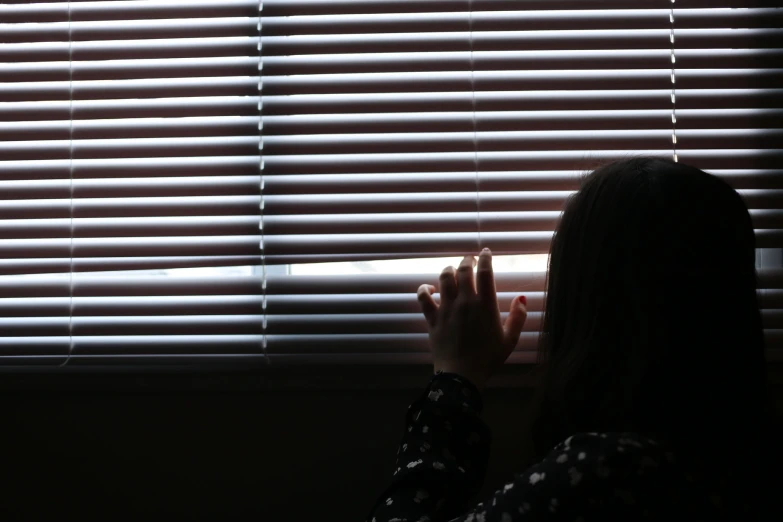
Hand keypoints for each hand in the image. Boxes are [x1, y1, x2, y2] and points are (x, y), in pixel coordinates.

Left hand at [417, 248, 527, 389]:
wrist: (461, 376)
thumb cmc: (488, 358)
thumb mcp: (509, 339)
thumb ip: (518, 317)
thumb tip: (521, 299)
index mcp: (485, 305)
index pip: (485, 272)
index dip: (485, 258)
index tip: (486, 252)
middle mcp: (464, 302)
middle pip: (463, 271)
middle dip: (467, 261)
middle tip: (470, 260)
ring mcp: (446, 309)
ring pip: (444, 279)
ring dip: (448, 270)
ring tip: (452, 270)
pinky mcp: (432, 318)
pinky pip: (423, 297)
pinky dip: (425, 289)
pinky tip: (430, 288)